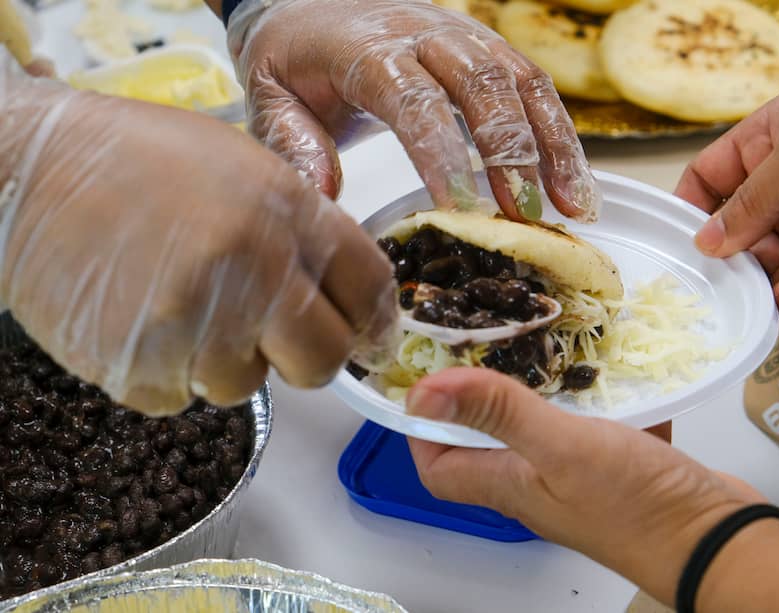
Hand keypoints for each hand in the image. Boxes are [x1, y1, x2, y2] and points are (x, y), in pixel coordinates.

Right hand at [0, 52, 396, 414]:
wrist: (30, 169)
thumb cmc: (136, 161)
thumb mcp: (242, 166)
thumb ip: (300, 227)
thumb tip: (345, 291)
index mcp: (289, 211)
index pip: (371, 289)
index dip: (375, 321)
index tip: (369, 338)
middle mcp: (254, 268)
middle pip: (323, 360)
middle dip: (307, 358)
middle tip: (274, 338)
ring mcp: (197, 321)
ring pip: (247, 385)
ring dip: (223, 360)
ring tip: (181, 307)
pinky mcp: (141, 363)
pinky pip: (179, 398)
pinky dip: (165, 373)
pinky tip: (142, 322)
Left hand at [226, 0, 599, 222]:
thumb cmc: (294, 56)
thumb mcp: (270, 95)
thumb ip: (291, 143)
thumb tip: (322, 198)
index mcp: (367, 47)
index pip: (412, 96)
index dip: (440, 150)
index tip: (461, 206)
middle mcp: (425, 34)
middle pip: (481, 84)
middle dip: (510, 151)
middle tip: (525, 215)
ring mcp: (464, 36)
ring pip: (522, 82)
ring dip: (553, 145)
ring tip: (574, 207)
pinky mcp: (487, 49)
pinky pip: (534, 86)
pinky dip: (561, 135)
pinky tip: (574, 185)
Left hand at [405, 368, 760, 604]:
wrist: (719, 543)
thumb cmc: (634, 503)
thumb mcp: (559, 447)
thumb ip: (496, 413)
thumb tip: (421, 392)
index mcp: (508, 483)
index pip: (438, 464)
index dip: (423, 426)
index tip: (430, 375)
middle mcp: (535, 483)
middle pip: (487, 440)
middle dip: (479, 392)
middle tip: (485, 339)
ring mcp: (580, 476)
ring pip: (543, 427)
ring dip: (540, 388)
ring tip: (541, 339)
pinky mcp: (621, 465)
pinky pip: (596, 424)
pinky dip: (598, 395)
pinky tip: (608, 362)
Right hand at [675, 78, 778, 317]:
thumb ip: (749, 201)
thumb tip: (706, 243)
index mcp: (768, 140)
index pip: (711, 176)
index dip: (688, 205)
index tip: (673, 240)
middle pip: (731, 228)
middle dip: (721, 255)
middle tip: (712, 282)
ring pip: (760, 261)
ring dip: (754, 281)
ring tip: (758, 293)